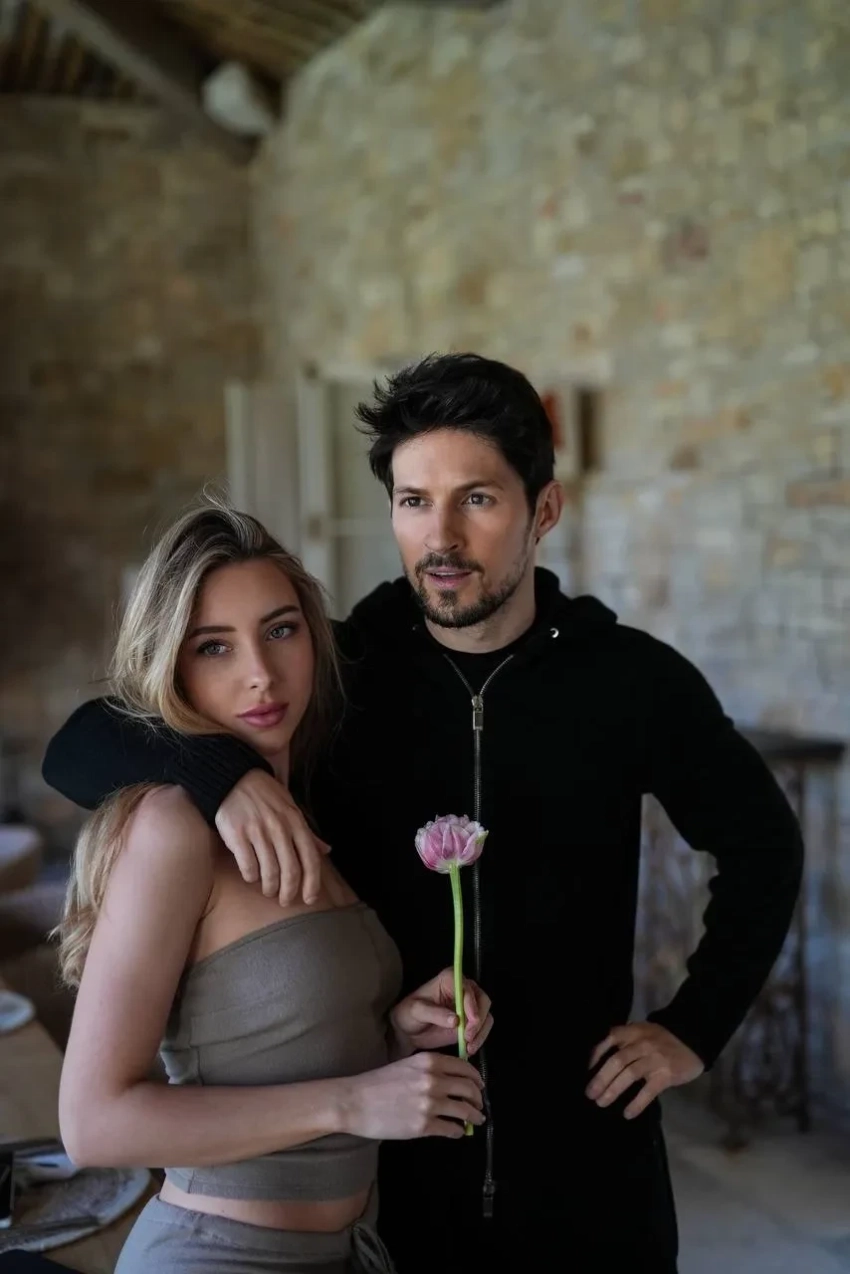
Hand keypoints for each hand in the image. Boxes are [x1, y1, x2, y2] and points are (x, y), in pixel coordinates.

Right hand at [214, 770, 329, 905]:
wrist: (232, 778)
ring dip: (270, 887)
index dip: (312, 883)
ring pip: (269, 872)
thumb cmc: (265, 796)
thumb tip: (327, 850)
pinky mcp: (237, 835)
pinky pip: (248, 866)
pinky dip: (251, 876)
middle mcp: (280, 827)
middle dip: (289, 891)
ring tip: (268, 890)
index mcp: (296, 822)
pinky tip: (251, 876)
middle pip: (291, 870)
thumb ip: (308, 833)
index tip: (309, 899)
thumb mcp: (291, 809)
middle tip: (285, 900)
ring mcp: (258, 831)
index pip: (311, 858)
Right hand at [342, 1052, 484, 1140]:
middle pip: (469, 1089)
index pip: (464, 1068)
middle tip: (479, 1105)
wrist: (355, 1102)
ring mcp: (429, 1104)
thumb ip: (430, 1070)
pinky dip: (458, 1131)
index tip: (479, 1086)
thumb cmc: (378, 1083)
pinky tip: (457, 1131)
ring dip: (474, 1116)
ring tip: (476, 1120)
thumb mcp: (407, 1065)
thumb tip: (453, 1081)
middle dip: (478, 1099)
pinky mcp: (423, 1126)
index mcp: (429, 1061)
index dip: (476, 1079)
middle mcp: (433, 1080)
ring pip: (465, 1110)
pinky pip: (451, 1129)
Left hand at [390, 970, 492, 1057]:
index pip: (466, 987)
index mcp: (450, 979)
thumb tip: (455, 1020)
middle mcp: (464, 988)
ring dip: (481, 1032)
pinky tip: (469, 1049)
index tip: (470, 1020)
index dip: (471, 1003)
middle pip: (482, 1000)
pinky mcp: (471, 1021)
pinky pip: (483, 1028)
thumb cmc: (409, 1014)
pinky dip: (479, 1038)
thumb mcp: (416, 1011)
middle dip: (478, 1020)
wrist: (408, 1030)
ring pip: (486, 1015)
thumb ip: (434, 1013)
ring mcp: (469, 1005)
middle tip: (468, 1036)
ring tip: (469, 1047)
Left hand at [586, 1023, 703, 1119]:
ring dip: (613, 1089)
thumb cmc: (662, 1040)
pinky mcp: (666, 1074)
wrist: (693, 1040)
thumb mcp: (642, 1033)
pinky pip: (648, 1091)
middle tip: (590, 1093)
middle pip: (617, 1060)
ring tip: (601, 1102)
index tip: (587, 1070)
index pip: (610, 1038)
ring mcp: (655, 1059)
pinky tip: (627, 1113)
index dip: (596, 1053)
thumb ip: (626, 1042)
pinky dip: (637, 1103)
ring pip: (629, 1074)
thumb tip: (600, 1062)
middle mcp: (642, 1043)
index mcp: (634, 1031)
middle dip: (601, 1077)